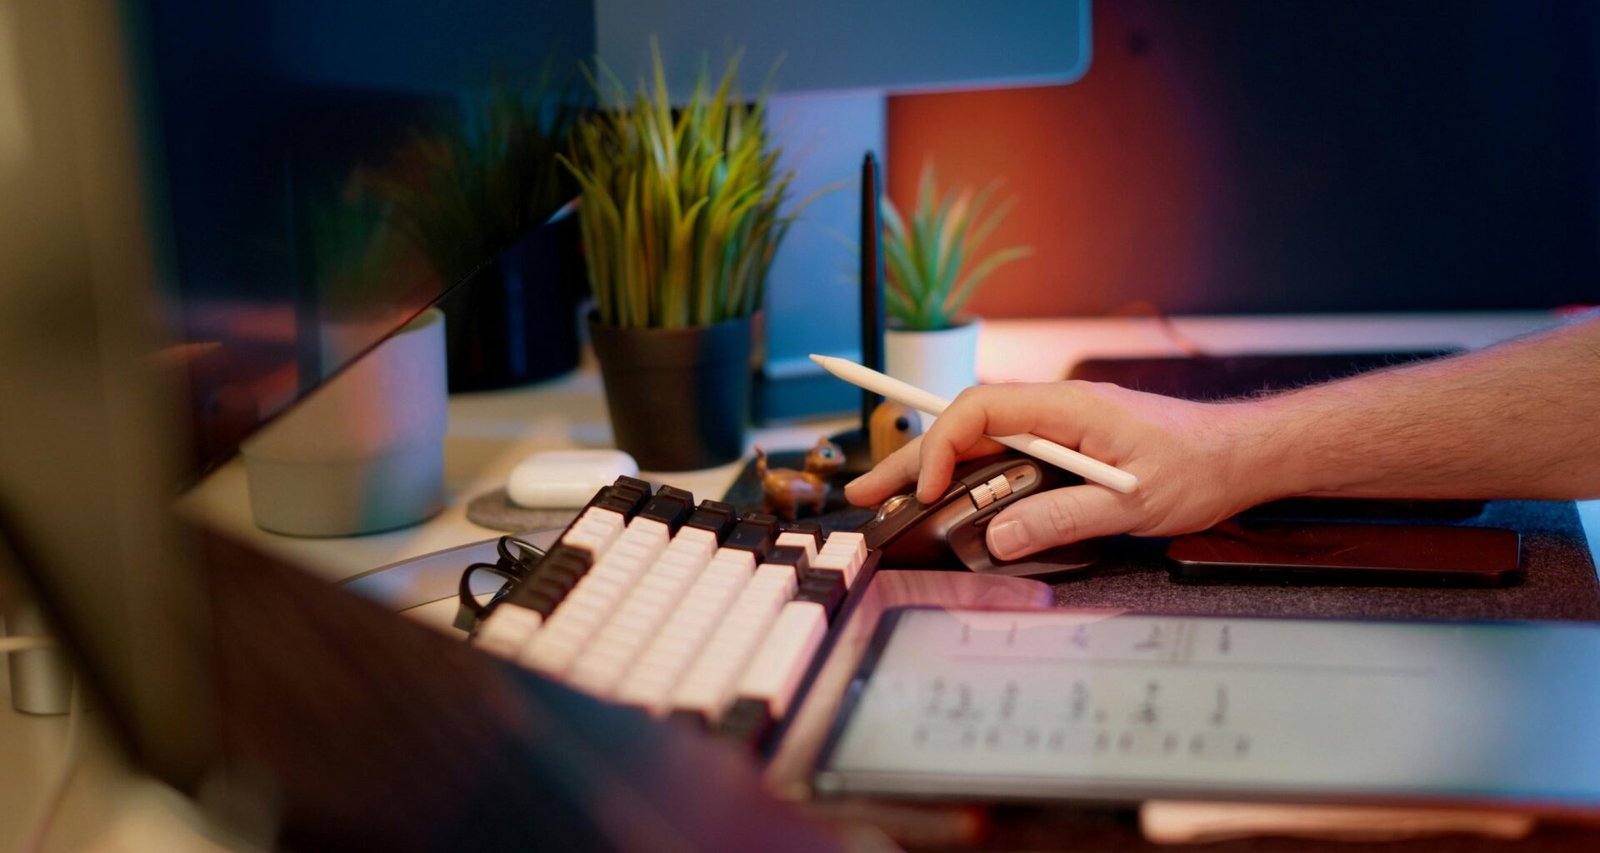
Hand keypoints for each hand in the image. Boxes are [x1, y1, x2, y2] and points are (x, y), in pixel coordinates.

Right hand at [844, 382, 1279, 558]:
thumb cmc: (1199, 467)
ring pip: (979, 443)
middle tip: (862, 491)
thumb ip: (1064, 517)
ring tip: (888, 499)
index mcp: (1066, 407)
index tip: (925, 494)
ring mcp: (1058, 428)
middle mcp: (1054, 410)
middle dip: (911, 458)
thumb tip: (999, 537)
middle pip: (964, 426)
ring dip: (933, 469)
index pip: (979, 411)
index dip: (941, 449)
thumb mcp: (1133, 503)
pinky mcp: (1066, 448)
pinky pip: (1004, 457)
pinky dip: (967, 476)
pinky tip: (946, 499)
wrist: (1242, 455)